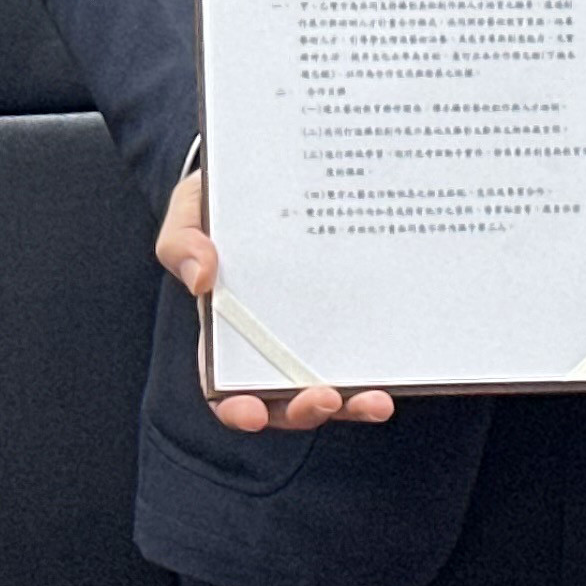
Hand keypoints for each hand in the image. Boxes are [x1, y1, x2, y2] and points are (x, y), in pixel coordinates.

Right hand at [156, 170, 397, 432]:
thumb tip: (201, 276)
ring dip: (354, 404)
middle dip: (306, 410)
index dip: (237, 408)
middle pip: (288, 400)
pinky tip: (404, 361)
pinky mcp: (356, 311)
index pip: (226, 388)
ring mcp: (321, 331)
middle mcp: (277, 343)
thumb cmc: (222, 200)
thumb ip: (181, 242)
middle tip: (325, 399)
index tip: (250, 412)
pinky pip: (370, 347)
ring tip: (377, 401)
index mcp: (228, 332)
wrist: (272, 173)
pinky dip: (384, 365)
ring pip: (335, 387)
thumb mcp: (190, 211)